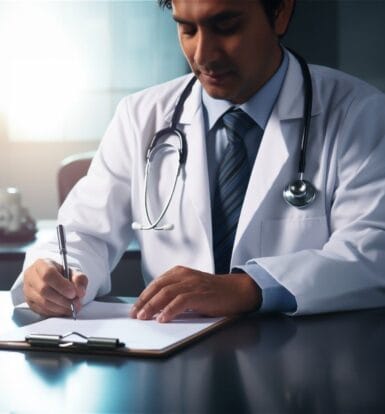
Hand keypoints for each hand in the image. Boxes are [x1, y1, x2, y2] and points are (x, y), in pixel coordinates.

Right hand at [23, 259, 87, 316]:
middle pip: (44, 290)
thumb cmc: (63, 274)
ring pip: (43, 302)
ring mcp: (28, 290)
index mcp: (42, 264)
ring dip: (60, 307)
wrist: (54, 280)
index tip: (73, 293)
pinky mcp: (29, 302)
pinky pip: (42, 310)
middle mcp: (31, 276)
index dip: (61, 285)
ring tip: (73, 307)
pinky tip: (64, 310)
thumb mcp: (74, 272)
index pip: (48, 274)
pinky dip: (55, 312)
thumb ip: (79, 279)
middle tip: (75, 302)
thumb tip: (80, 292)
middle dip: (62, 299)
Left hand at [130, 266, 261, 322]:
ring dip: (152, 306)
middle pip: (158, 287)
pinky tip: (163, 318)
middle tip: (135, 314)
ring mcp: (192, 284)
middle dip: (144, 301)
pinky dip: (170, 310)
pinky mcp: (200, 294)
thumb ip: (175, 294)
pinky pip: (180, 301)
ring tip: (144, 317)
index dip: (144, 296)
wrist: (237, 291)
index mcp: (180, 272)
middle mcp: (184, 275)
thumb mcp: (191, 288)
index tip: (135, 307)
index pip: (156, 283)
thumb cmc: (214, 292)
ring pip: (166, 293)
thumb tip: (156, 309)